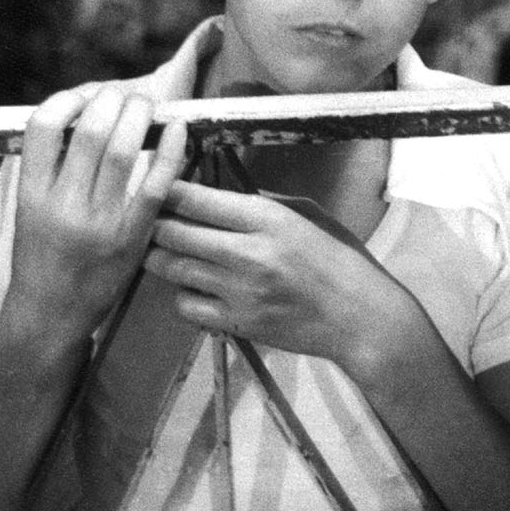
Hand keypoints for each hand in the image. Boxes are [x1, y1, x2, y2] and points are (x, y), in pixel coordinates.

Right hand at [7, 84, 187, 345]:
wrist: (50, 315)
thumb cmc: (42, 255)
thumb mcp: (29, 208)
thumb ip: (51, 165)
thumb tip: (86, 108)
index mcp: (31, 194)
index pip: (43, 126)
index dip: (68, 99)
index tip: (85, 97)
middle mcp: (63, 206)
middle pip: (92, 130)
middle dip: (113, 99)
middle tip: (122, 97)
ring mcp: (99, 222)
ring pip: (124, 150)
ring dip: (140, 115)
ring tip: (145, 106)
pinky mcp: (132, 237)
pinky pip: (157, 183)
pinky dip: (171, 149)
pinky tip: (178, 127)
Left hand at [143, 180, 392, 371]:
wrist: (356, 315)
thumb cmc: (338, 256)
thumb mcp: (307, 214)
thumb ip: (264, 203)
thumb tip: (224, 194)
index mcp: (268, 218)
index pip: (198, 200)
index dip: (170, 191)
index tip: (160, 186)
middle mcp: (247, 253)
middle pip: (174, 234)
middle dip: (156, 223)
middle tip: (153, 219)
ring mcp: (238, 292)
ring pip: (173, 270)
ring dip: (162, 257)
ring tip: (164, 249)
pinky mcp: (235, 324)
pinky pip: (186, 306)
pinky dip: (182, 293)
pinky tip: (194, 285)